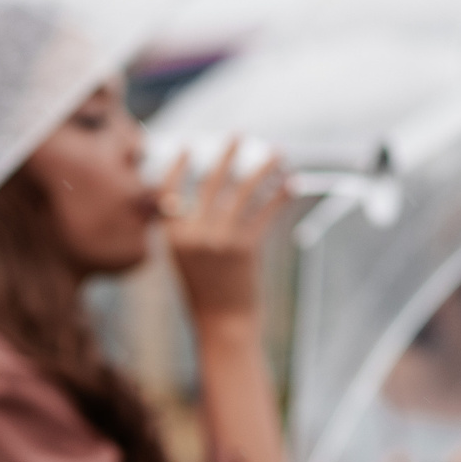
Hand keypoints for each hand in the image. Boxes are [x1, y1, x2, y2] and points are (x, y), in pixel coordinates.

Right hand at [160, 140, 290, 322]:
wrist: (223, 324)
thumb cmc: (206, 294)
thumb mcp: (186, 261)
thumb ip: (190, 230)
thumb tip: (208, 193)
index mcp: (172, 238)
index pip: (169, 192)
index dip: (179, 167)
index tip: (189, 148)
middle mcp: (193, 235)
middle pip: (210, 183)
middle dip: (227, 156)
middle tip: (238, 136)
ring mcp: (218, 240)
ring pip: (243, 192)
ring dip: (263, 168)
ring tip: (276, 153)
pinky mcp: (244, 247)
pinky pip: (265, 212)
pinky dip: (281, 195)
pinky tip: (291, 183)